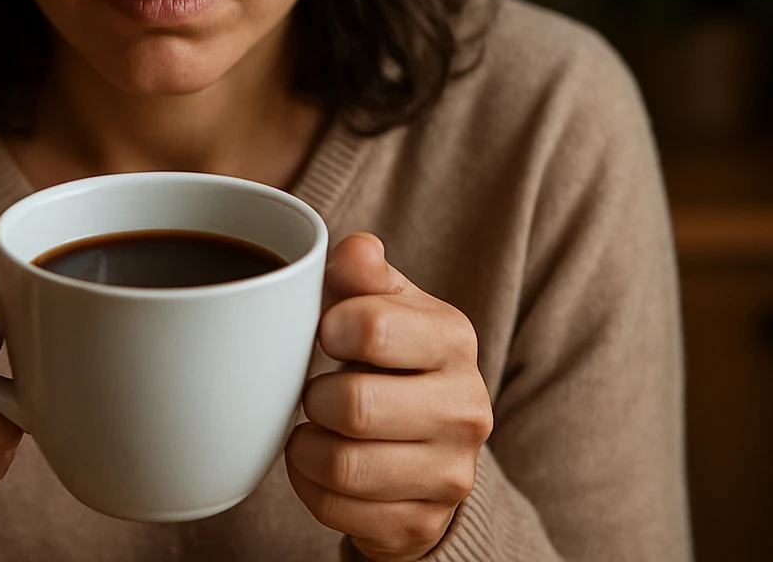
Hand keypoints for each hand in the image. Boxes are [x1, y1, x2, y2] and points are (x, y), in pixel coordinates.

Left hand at [285, 233, 492, 561]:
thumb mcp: (383, 305)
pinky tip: (320, 466)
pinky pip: (336, 510)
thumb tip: (356, 249)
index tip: (326, 334)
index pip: (370, 327)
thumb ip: (363, 272)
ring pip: (342, 465)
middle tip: (315, 391)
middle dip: (314, 397)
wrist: (427, 446)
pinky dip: (310, 487)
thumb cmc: (391, 360)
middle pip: (353, 405)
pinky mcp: (421, 523)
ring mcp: (450, 473)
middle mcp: (466, 409)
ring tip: (314, 428)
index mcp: (453, 340)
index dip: (328, 329)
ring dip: (306, 446)